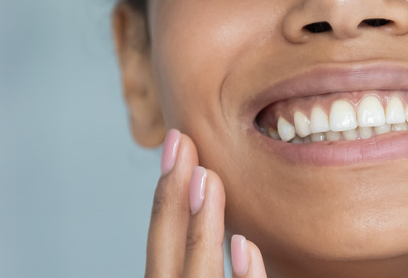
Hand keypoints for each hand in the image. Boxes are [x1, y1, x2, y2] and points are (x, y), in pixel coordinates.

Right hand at [145, 129, 268, 276]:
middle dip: (174, 198)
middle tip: (183, 143)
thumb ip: (205, 258)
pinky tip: (244, 244)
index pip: (163, 243)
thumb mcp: (204, 274)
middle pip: (170, 255)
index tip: (178, 142)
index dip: (167, 195)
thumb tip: (213, 197)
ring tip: (207, 178)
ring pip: (200, 276)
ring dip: (202, 227)